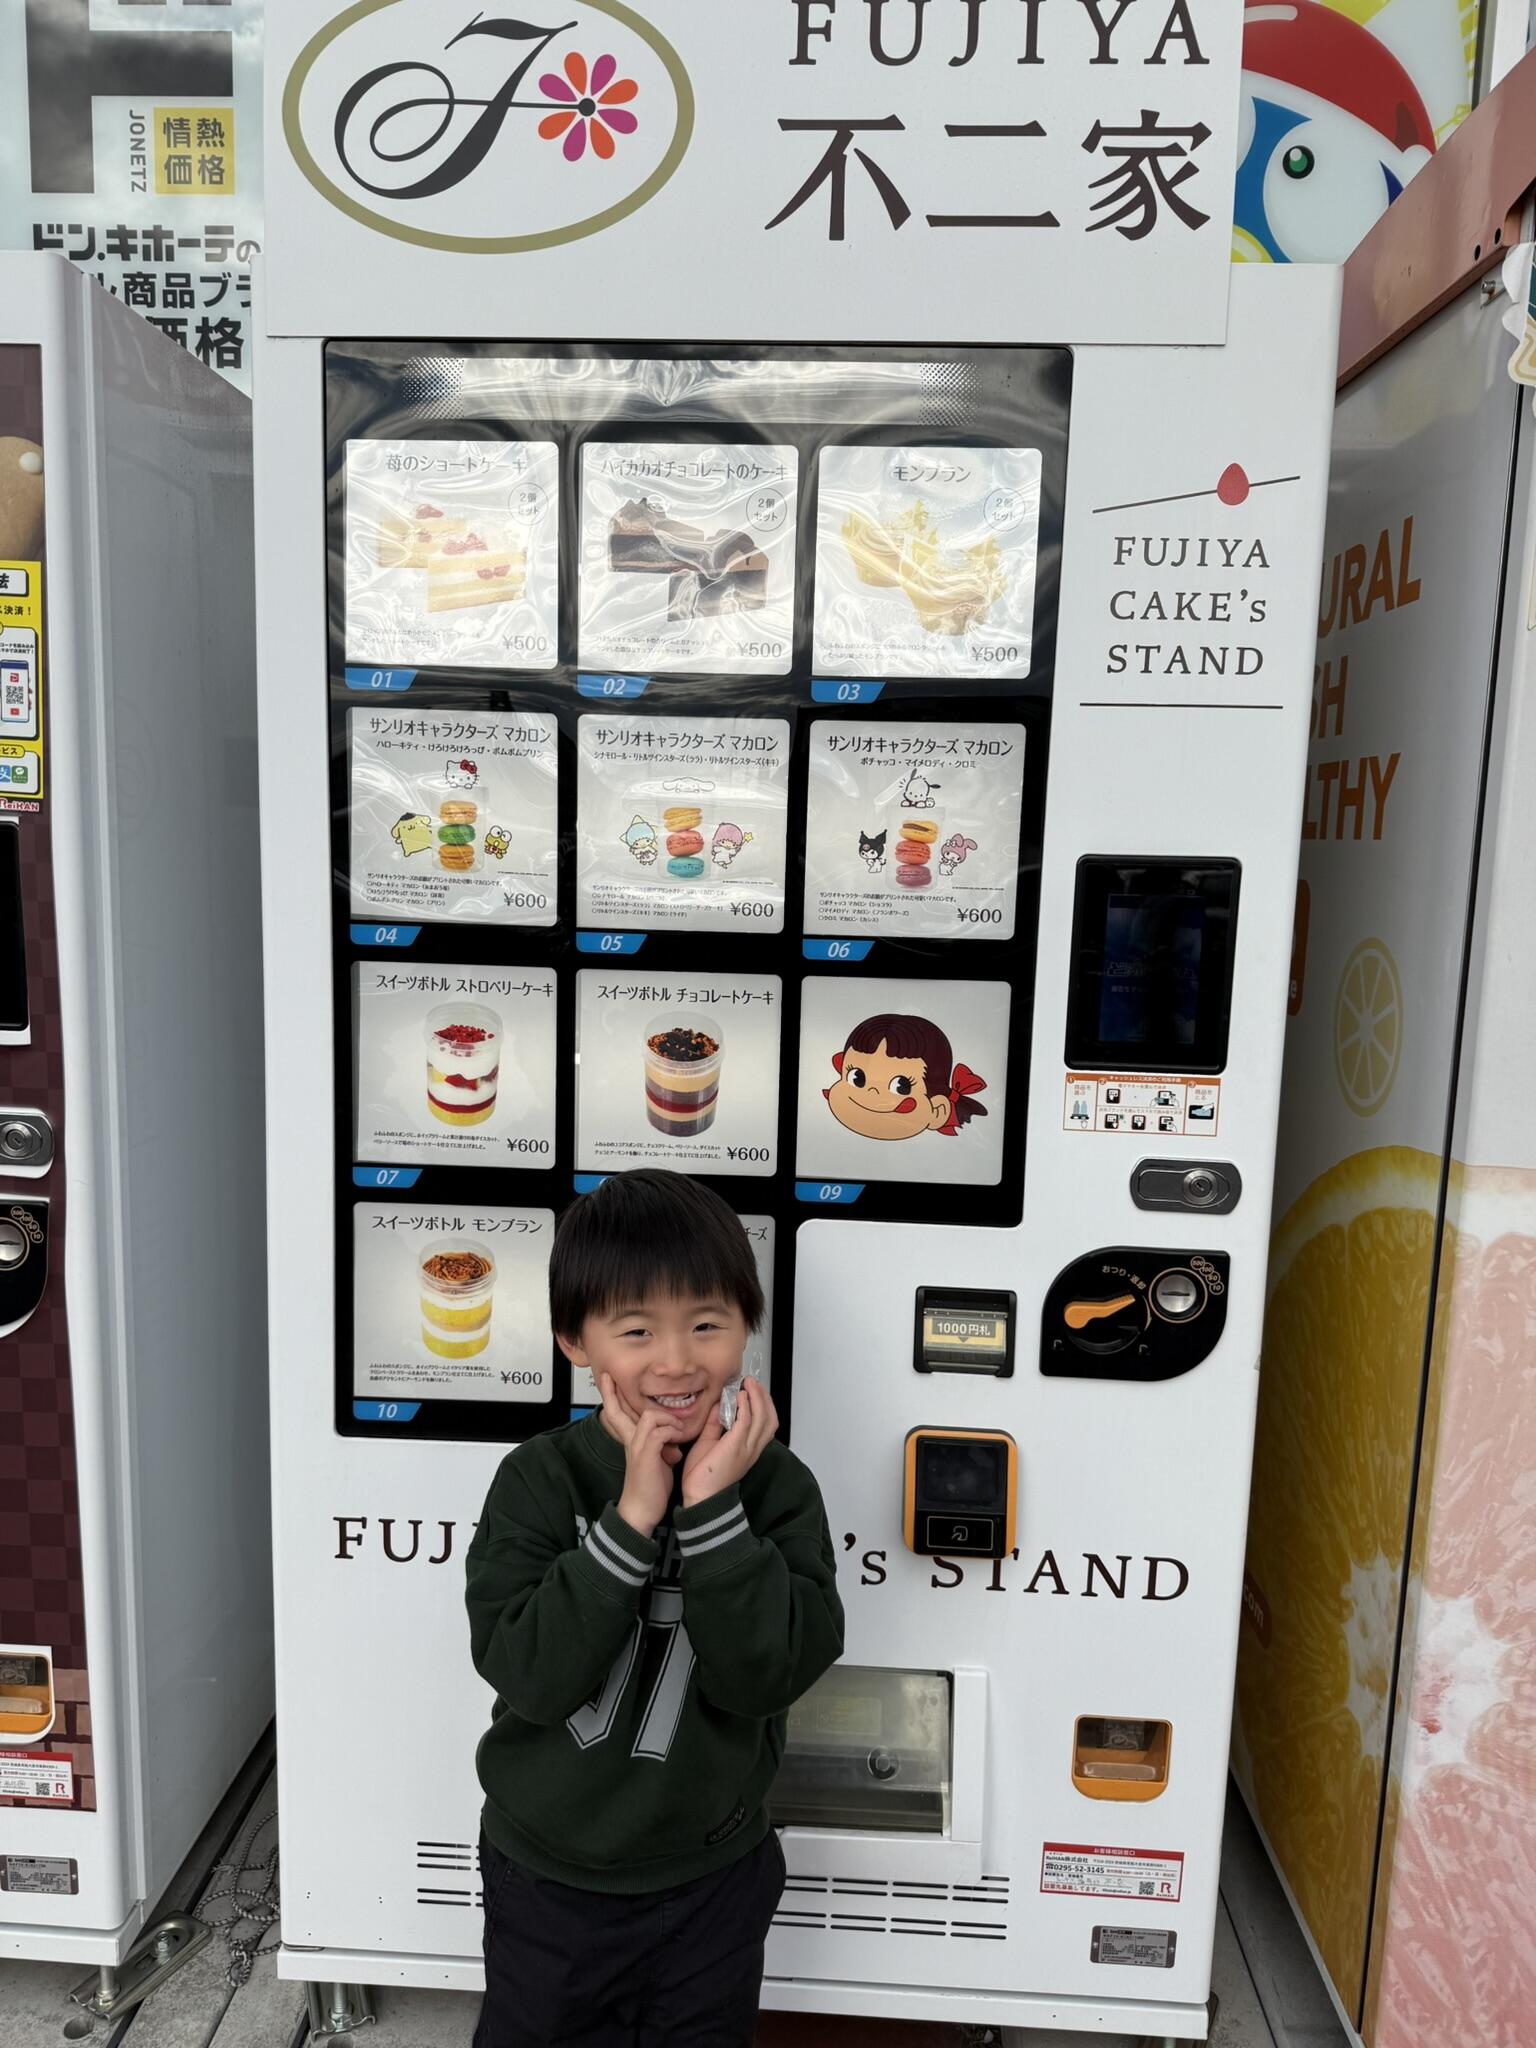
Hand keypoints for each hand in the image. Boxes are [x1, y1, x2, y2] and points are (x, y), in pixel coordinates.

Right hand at [600, 1373, 682, 1536]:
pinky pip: (659, 1432)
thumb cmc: (651, 1489)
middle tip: (608, 1377)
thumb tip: (674, 1444)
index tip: (608, 1380)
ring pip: (649, 1416)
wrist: (641, 1512)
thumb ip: (661, 1449)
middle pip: (617, 1411)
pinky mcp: (645, 1456)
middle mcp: (631, 1441)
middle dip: (613, 1393)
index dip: (612, 1397)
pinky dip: (671, 1432)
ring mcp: (637, 1447)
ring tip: (677, 1431)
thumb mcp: (657, 1463)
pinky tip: (676, 1444)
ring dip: (668, 1420)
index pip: (619, 1415)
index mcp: (632, 1442)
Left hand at [681, 1376, 778, 1508]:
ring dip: (757, 1397)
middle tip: (753, 1382)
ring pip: (763, 1417)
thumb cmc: (703, 1476)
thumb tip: (719, 1405)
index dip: (764, 1404)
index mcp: (749, 1449)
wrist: (699, 1496)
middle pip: (770, 1418)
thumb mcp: (710, 1442)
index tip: (753, 1389)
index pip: (767, 1423)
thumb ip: (716, 1424)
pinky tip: (741, 1396)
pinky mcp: (736, 1447)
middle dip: (764, 1397)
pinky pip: (747, 1422)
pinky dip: (747, 1406)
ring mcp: (747, 1448)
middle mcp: (753, 1448)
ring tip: (749, 1384)